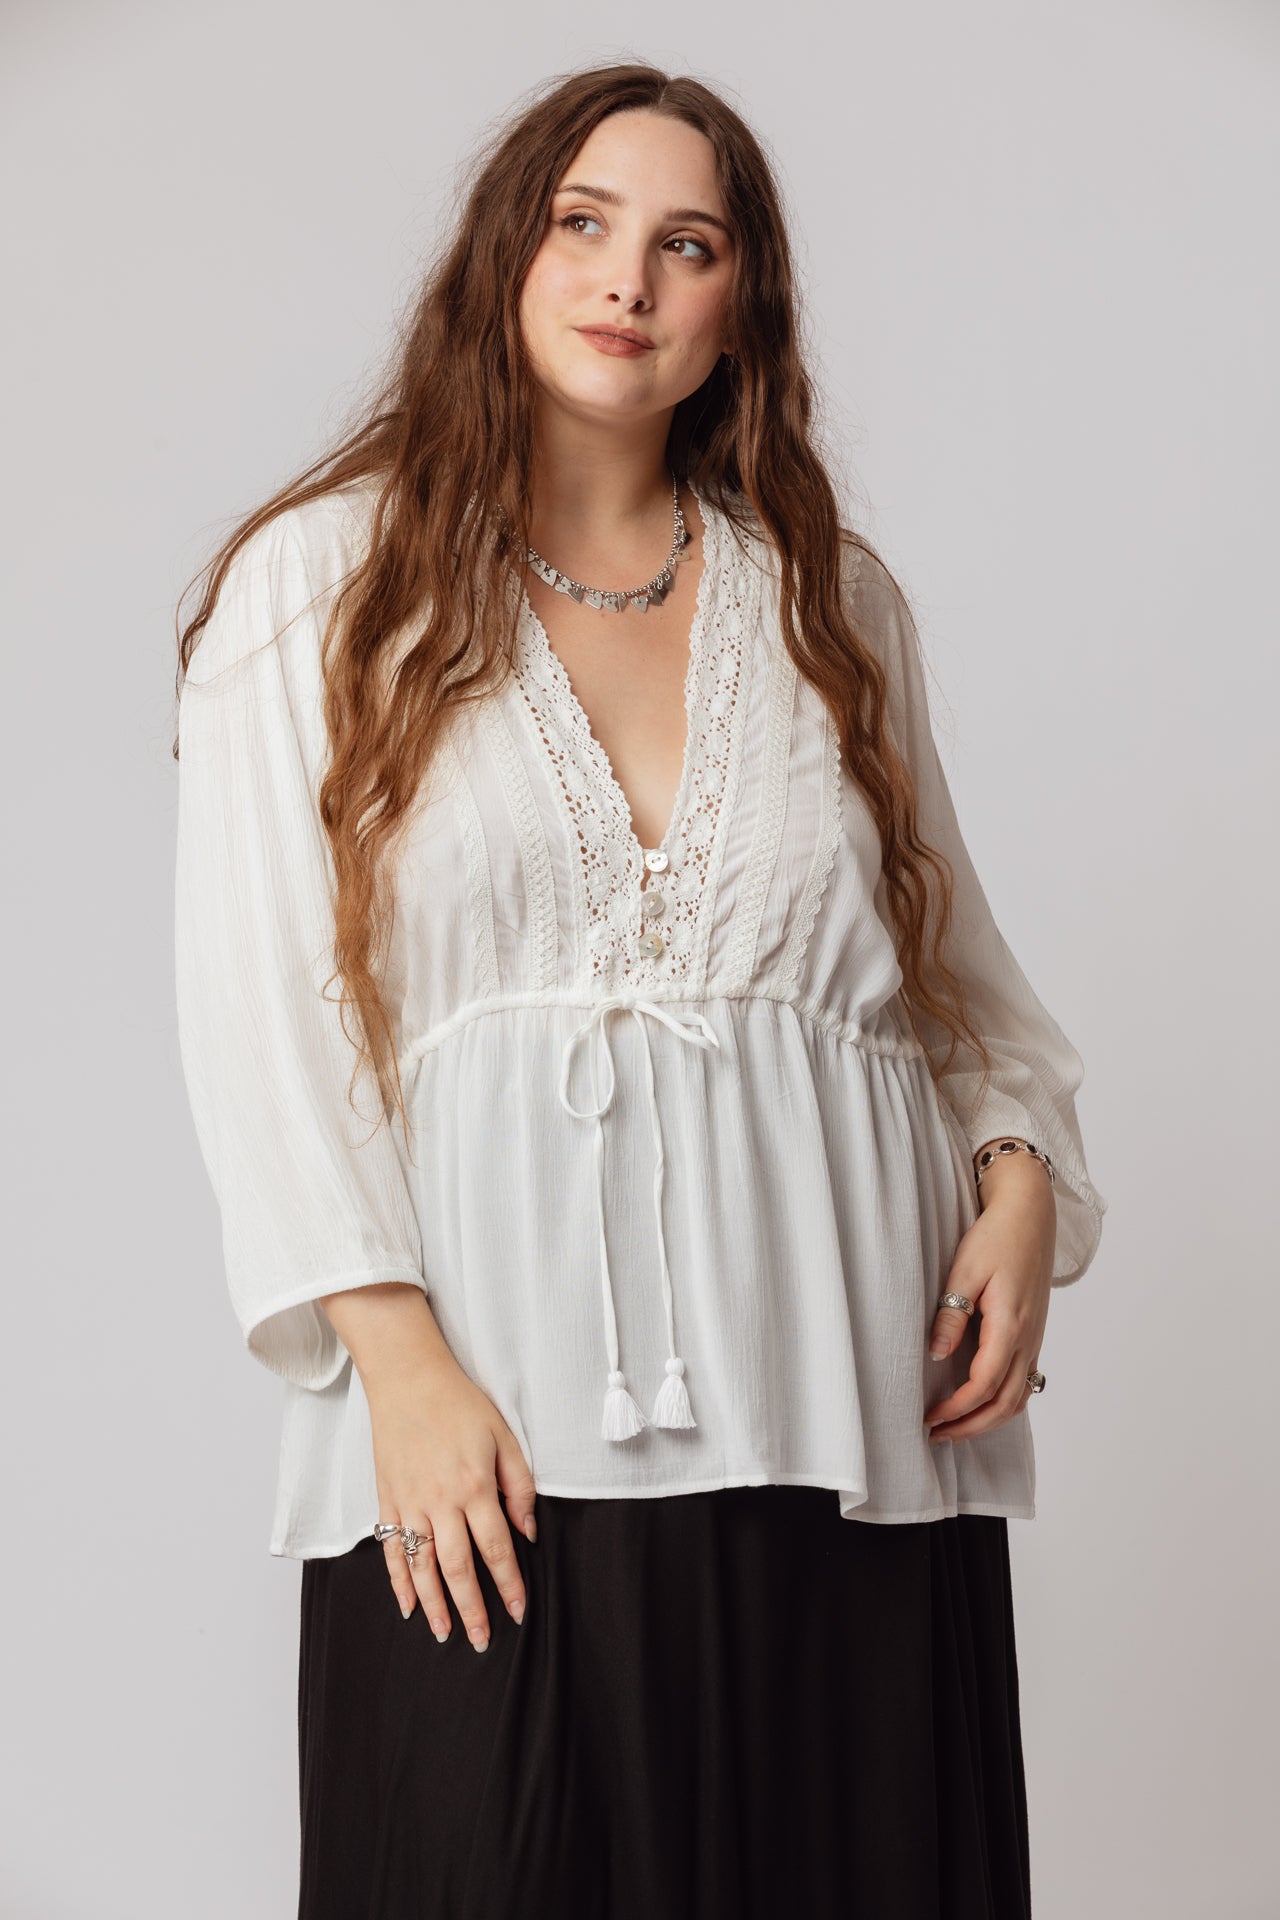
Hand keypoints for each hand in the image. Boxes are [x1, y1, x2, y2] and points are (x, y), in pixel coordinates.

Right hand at [368, 1351, 538, 1650]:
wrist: (408, 1378)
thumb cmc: (460, 1403)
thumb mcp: (504, 1436)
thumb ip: (519, 1485)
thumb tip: (529, 1531)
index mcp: (475, 1486)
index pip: (496, 1548)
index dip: (508, 1584)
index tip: (518, 1611)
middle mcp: (441, 1501)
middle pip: (457, 1568)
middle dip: (472, 1608)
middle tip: (482, 1640)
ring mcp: (410, 1502)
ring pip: (422, 1566)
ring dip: (435, 1605)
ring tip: (447, 1634)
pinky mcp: (387, 1498)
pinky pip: (390, 1548)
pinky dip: (398, 1581)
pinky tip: (408, 1605)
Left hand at [923, 1155, 1054, 1443]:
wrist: (1030, 1214)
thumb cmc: (996, 1236)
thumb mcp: (965, 1269)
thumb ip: (952, 1313)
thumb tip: (936, 1354)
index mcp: (1011, 1324)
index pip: (985, 1384)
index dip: (957, 1409)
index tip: (930, 1419)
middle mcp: (1028, 1338)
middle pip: (1006, 1403)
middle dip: (972, 1426)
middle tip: (938, 1435)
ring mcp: (1035, 1338)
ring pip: (1019, 1397)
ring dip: (989, 1419)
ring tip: (956, 1427)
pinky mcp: (1034, 1334)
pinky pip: (1025, 1382)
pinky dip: (1004, 1402)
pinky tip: (981, 1403)